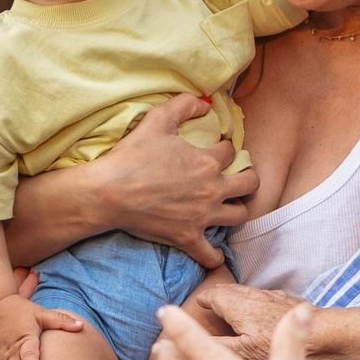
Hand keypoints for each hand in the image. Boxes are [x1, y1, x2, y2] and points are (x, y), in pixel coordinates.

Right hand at [86, 94, 251, 270]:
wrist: (109, 192)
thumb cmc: (132, 156)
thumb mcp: (157, 119)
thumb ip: (184, 106)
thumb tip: (205, 104)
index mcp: (208, 161)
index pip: (231, 151)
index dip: (224, 148)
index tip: (215, 149)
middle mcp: (212, 189)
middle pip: (250, 183)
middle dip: (247, 177)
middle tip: (235, 176)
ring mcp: (202, 217)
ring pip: (239, 216)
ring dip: (237, 209)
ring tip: (228, 205)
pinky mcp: (188, 238)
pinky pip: (211, 255)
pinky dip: (215, 256)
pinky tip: (213, 250)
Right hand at [185, 279, 307, 359]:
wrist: (323, 333)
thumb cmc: (280, 345)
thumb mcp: (244, 351)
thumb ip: (219, 345)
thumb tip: (197, 341)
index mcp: (238, 306)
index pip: (213, 297)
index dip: (203, 300)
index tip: (196, 303)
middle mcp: (252, 296)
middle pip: (229, 291)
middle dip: (217, 295)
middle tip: (209, 300)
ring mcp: (271, 296)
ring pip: (246, 292)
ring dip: (235, 296)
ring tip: (229, 302)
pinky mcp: (286, 301)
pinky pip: (263, 296)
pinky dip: (253, 301)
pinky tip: (259, 309)